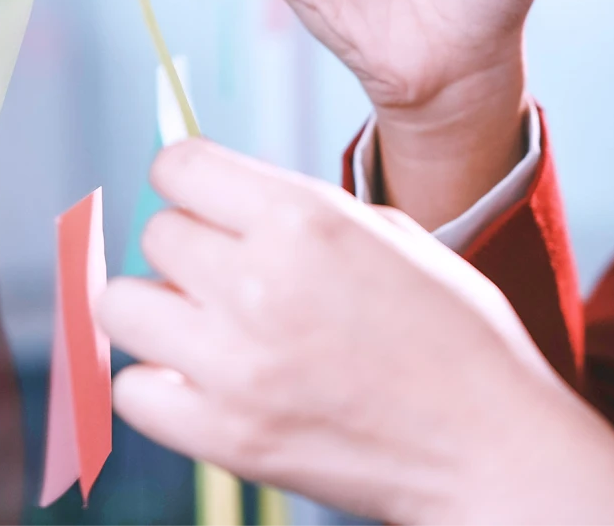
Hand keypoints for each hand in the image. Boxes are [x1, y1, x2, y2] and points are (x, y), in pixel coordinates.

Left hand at [98, 140, 613, 525]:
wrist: (491, 448)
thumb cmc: (454, 336)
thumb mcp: (389, 232)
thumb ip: (297, 209)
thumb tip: (220, 199)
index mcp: (306, 219)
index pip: (178, 166)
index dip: (189, 181)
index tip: (206, 203)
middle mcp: (260, 282)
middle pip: (156, 233)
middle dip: (189, 247)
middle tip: (229, 276)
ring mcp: (235, 365)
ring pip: (122, 304)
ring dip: (158, 309)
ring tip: (206, 326)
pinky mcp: (224, 435)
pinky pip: (132, 390)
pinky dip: (158, 384)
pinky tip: (203, 380)